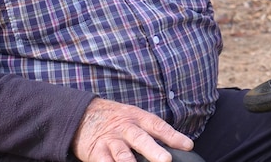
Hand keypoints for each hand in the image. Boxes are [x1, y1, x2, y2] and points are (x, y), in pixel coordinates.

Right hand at [71, 98, 194, 161]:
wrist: (83, 114)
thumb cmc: (115, 119)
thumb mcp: (134, 117)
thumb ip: (151, 130)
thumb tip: (175, 144)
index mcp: (138, 118)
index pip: (158, 126)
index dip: (173, 136)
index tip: (188, 145)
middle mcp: (126, 128)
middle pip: (141, 139)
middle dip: (154, 150)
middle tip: (166, 160)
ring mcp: (111, 141)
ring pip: (122, 154)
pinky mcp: (96, 152)